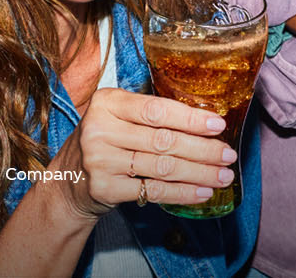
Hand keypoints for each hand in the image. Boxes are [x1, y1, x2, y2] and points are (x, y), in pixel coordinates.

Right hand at [49, 89, 237, 217]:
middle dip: (203, 149)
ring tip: (223, 175)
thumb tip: (204, 121)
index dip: (191, 119)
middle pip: (163, 140)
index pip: (156, 110)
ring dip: (199, 173)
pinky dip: (182, 193)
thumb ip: (150, 115)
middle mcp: (100, 129)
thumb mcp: (116, 117)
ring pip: (162, 167)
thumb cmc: (104, 141)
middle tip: (228, 155)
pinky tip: (203, 192)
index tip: (218, 125)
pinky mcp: (105, 188)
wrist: (67, 181)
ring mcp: (100, 160)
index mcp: (107, 102)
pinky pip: (153, 190)